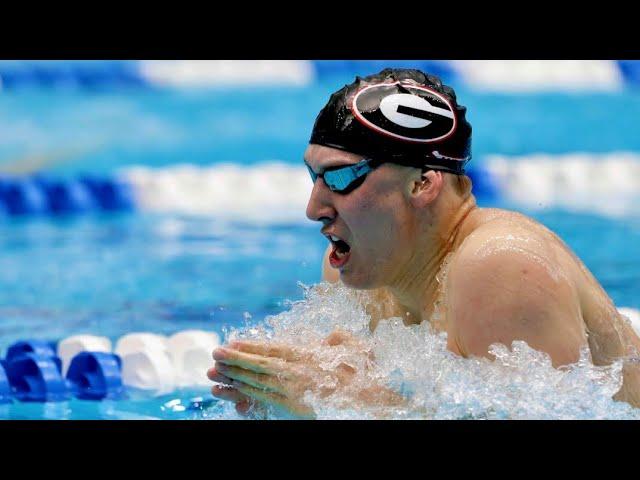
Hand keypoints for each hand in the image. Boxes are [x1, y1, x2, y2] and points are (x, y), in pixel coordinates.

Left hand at [208, 329, 386, 418]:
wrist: (374, 402)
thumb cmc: (367, 375)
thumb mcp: (355, 349)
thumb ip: (337, 339)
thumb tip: (328, 336)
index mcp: (308, 354)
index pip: (273, 348)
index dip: (250, 346)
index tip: (232, 342)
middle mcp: (298, 371)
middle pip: (260, 365)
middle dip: (236, 359)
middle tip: (215, 354)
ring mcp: (295, 391)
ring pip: (259, 383)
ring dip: (236, 377)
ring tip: (217, 373)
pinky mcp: (294, 408)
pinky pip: (267, 401)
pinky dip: (249, 396)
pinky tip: (236, 393)